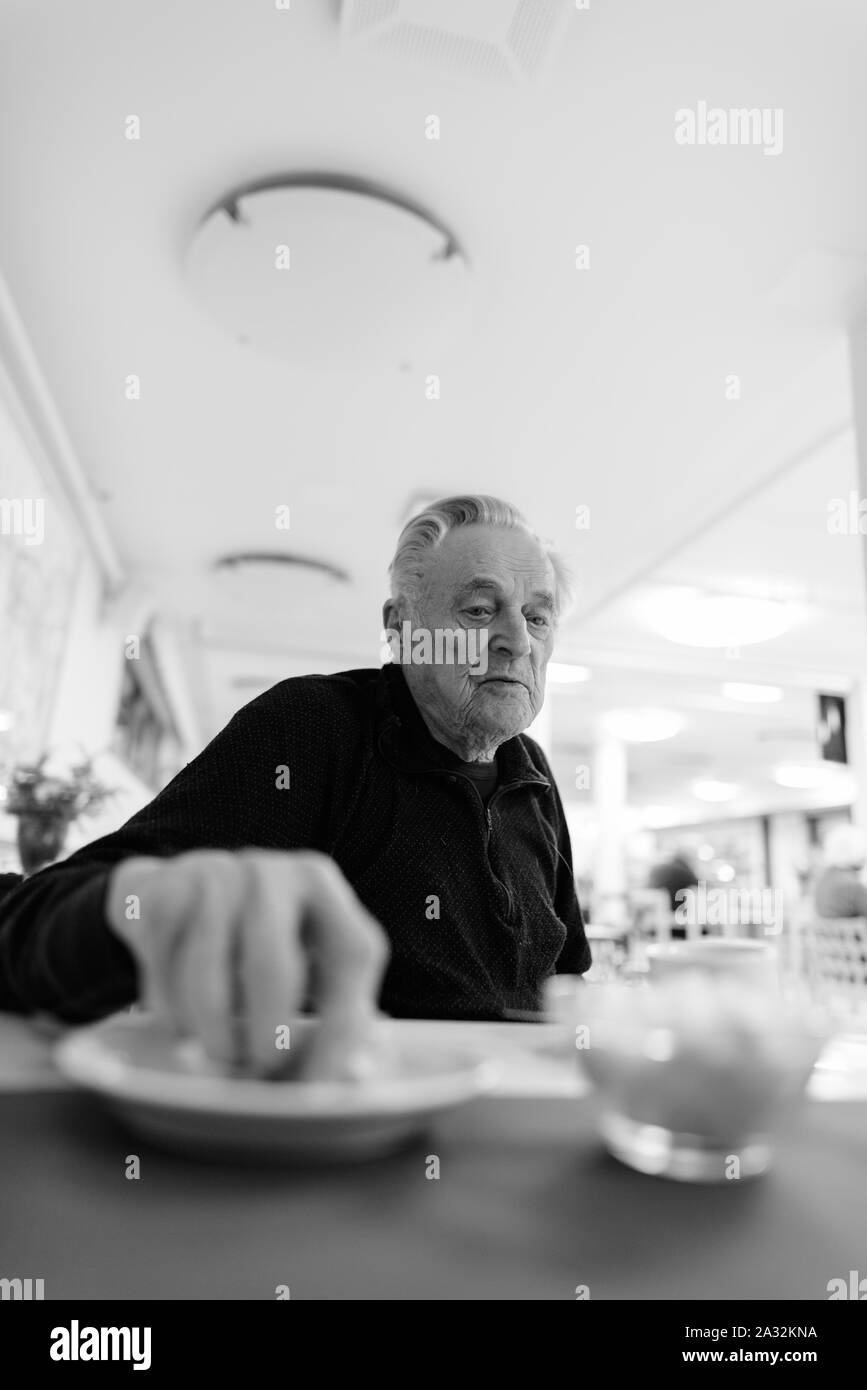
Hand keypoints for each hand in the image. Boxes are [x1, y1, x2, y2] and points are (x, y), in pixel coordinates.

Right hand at [105, 848, 388, 1078]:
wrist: (174, 892)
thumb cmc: (256, 945)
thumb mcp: (307, 962)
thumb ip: (333, 1017)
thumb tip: (351, 1080)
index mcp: (323, 885)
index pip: (352, 954)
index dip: (343, 1027)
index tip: (323, 1087)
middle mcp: (272, 873)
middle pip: (271, 965)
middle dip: (265, 1038)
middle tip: (261, 1073)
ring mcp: (213, 876)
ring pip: (208, 977)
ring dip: (213, 1036)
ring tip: (222, 1054)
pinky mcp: (164, 892)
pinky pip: (164, 975)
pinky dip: (172, 1016)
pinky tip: (183, 1023)